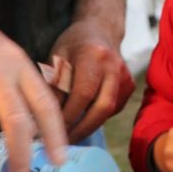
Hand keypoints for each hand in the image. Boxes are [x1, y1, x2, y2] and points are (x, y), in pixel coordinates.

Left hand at [50, 20, 134, 143]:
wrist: (101, 30)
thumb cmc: (74, 43)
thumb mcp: (57, 57)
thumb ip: (54, 85)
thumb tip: (44, 118)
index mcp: (94, 55)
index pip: (83, 93)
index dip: (69, 115)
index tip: (52, 129)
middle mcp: (114, 66)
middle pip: (102, 107)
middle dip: (82, 128)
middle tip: (62, 141)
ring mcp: (125, 76)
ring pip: (108, 111)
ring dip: (88, 126)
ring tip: (69, 136)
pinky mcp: (129, 86)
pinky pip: (113, 109)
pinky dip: (96, 118)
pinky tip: (82, 121)